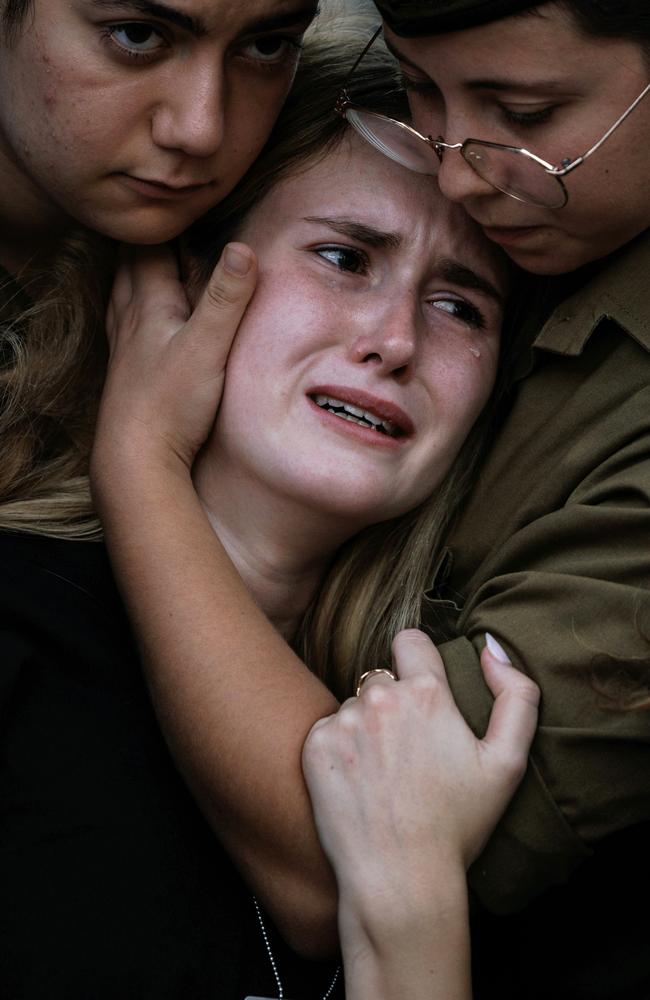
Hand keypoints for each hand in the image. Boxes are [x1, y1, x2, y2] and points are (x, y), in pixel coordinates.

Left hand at [93, 241, 256, 482]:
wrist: (136, 459)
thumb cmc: (171, 405)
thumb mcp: (208, 348)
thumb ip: (225, 299)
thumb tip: (241, 247)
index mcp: (148, 306)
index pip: (149, 248)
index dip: (168, 225)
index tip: (188, 208)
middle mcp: (129, 321)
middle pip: (130, 266)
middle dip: (149, 243)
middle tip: (171, 225)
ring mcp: (124, 349)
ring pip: (122, 295)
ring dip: (134, 273)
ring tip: (149, 260)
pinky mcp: (127, 375)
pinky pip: (123, 326)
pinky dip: (131, 308)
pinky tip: (139, 321)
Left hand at [302, 629, 538, 907]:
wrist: (400, 879)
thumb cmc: (457, 825)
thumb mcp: (508, 762)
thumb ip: (516, 695)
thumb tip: (491, 646)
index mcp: (427, 693)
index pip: (412, 641)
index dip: (419, 661)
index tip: (425, 694)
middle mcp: (380, 697)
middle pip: (383, 679)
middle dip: (396, 704)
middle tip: (410, 754)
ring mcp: (343, 720)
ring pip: (356, 706)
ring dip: (367, 727)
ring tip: (384, 776)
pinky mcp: (315, 746)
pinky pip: (329, 729)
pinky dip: (341, 750)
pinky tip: (359, 784)